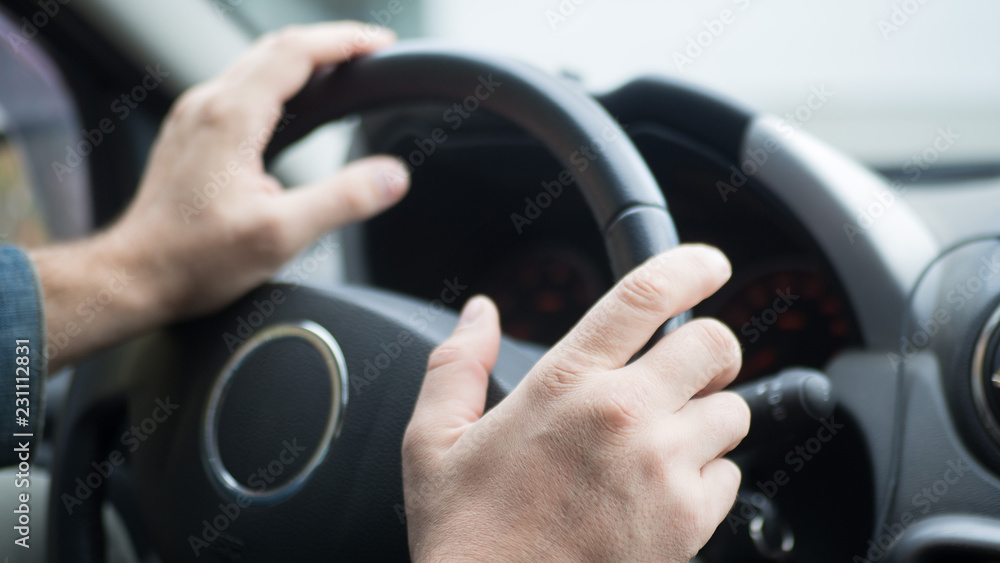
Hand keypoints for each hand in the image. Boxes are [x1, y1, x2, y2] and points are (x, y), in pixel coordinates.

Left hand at [31, 23, 409, 369]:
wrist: (135, 277)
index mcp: (231, 118)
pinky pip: (240, 88)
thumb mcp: (281, 235)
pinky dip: (277, 82)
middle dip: (328, 44)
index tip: (380, 44)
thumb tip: (392, 176)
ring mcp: (194, 116)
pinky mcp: (190, 134)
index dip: (345, 41)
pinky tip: (294, 104)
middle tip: (369, 53)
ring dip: (302, 60)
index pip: (296, 52)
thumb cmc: (194, 260)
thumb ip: (343, 201)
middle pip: (276, 48)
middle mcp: (207, 105)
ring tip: (342, 71)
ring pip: (255, 65)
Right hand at [402, 245, 748, 561]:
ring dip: (706, 417)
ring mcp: (663, 469)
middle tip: (684, 371)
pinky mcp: (690, 521)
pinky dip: (707, 476)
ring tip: (660, 444)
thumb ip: (456, 364)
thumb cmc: (468, 537)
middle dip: (708, 350)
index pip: (645, 296)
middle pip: (714, 344)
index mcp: (565, 384)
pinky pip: (732, 475)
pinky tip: (661, 492)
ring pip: (732, 411)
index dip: (691, 266)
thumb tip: (479, 312)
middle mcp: (623, 416)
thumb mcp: (433, 443)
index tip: (709, 265)